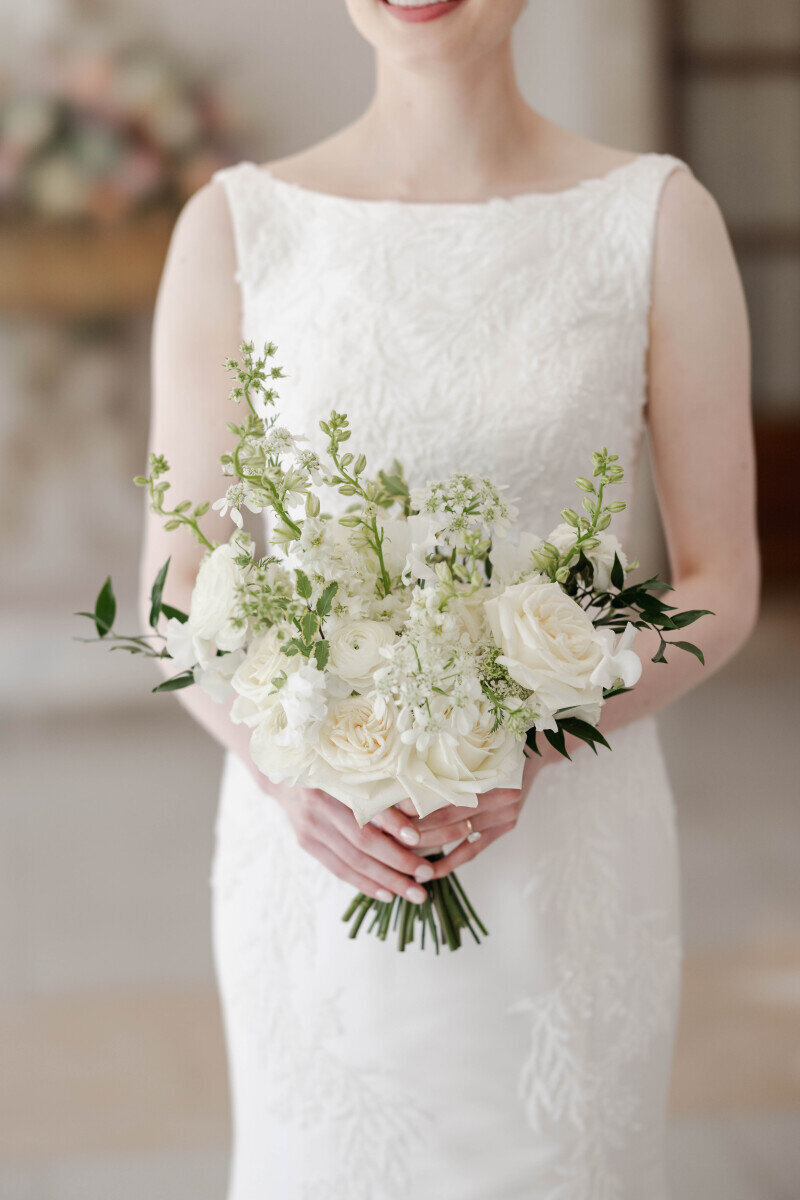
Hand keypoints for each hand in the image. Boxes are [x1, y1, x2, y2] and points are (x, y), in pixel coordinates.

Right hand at [269, 781, 428, 904]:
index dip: (391, 822)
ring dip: (386, 880)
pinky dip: (364, 883)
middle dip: (398, 861)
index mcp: (333, 779)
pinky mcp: (307, 843)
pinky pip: (339, 869)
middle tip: (427, 874)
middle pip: (362, 840)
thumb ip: (380, 785)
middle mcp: (318, 803)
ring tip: (414, 892)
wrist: (285, 775)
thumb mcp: (353, 767)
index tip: (416, 838)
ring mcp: (310, 826)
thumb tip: (418, 807)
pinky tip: (387, 894)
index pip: (366, 806)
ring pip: (352, 861)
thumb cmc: (331, 768)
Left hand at [398, 755, 542, 882]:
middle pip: (449, 817)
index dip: (417, 804)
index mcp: (488, 772)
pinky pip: (473, 850)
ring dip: (428, 846)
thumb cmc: (493, 747)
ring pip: (457, 835)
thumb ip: (445, 763)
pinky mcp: (505, 828)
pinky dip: (449, 862)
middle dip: (416, 828)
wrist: (534, 752)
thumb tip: (402, 777)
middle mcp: (500, 795)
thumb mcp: (473, 750)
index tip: (391, 810)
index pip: (445, 794)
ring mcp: (505, 814)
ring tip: (400, 854)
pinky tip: (428, 871)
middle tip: (389, 835)